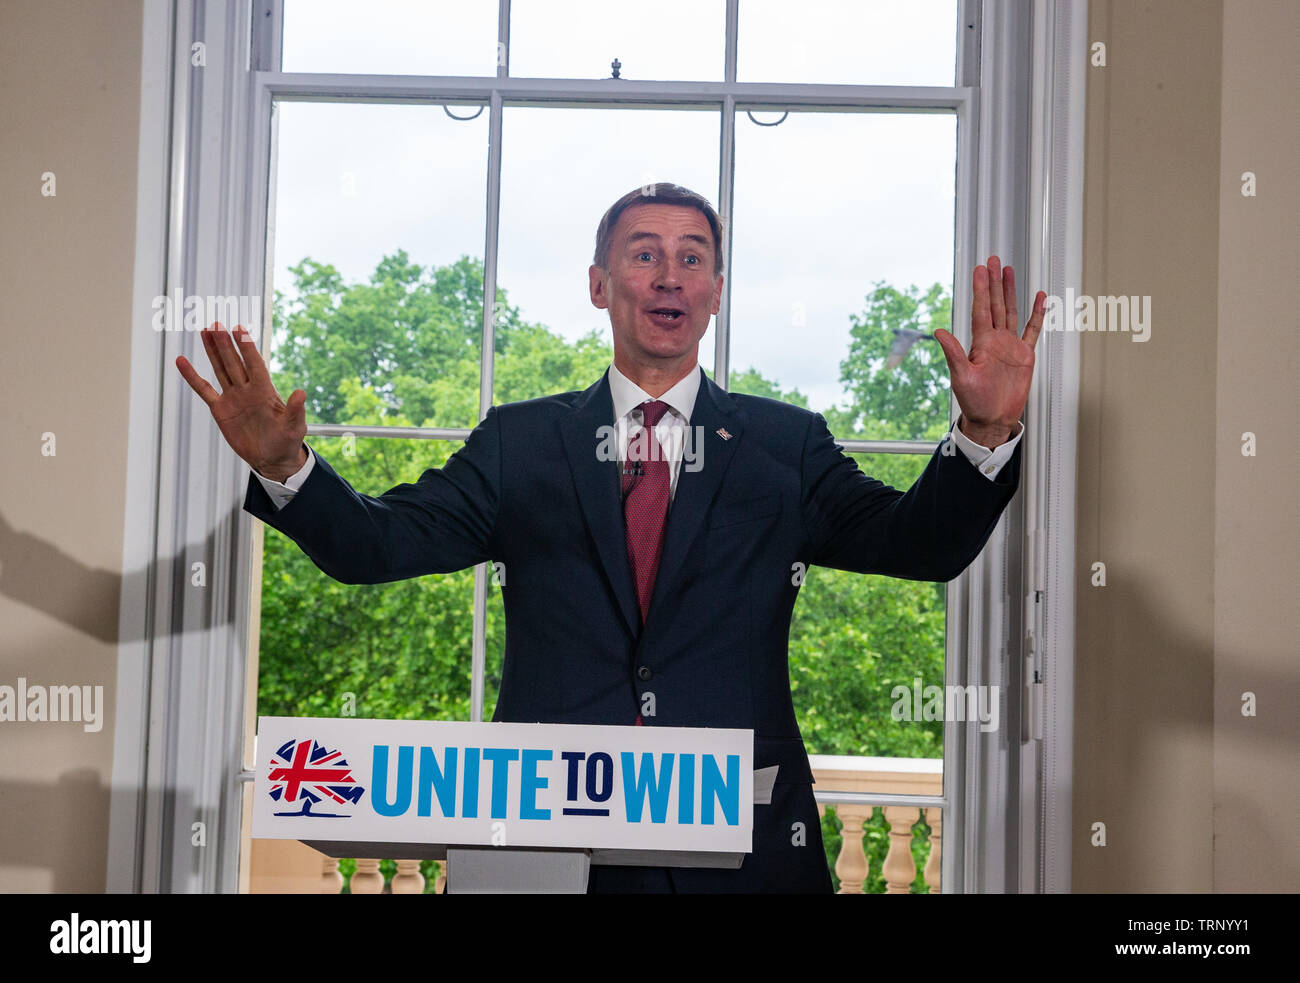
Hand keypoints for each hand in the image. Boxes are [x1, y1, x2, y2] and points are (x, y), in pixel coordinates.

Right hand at [176, 322, 307, 481]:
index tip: (239, 328)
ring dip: (213, 350)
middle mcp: (248, 390)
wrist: (272, 458)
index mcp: (265, 391)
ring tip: (206, 330)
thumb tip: (301, 392)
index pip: (254, 364)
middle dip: (225, 344)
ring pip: (220, 369)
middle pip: (234, 362)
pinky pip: (204, 390)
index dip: (247, 347)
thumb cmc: (286, 442)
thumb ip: (296, 411)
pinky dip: (192, 376)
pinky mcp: (221, 409)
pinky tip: (182, 361)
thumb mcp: (295, 428)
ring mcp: (234, 397)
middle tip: (216, 324)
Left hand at [933, 256, 1045, 447]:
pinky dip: (1036, 315)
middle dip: (994, 282)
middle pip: (995, 304)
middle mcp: (995, 340)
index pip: (981, 309)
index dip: (981, 289)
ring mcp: (1010, 346)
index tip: (980, 270)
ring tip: (1008, 271)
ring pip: (1011, 312)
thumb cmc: (974, 402)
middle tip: (993, 260)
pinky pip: (1032, 330)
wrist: (992, 419)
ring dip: (1010, 292)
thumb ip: (953, 353)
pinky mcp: (1024, 355)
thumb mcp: (961, 377)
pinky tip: (1038, 298)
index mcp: (980, 343)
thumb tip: (938, 332)